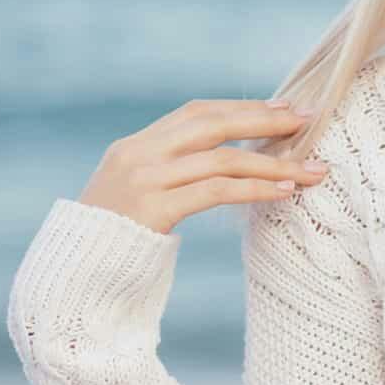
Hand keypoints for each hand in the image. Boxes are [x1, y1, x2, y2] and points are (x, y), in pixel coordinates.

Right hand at [76, 99, 329, 234]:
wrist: (72, 277)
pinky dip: (254, 188)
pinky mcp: (152, 210)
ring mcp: (143, 180)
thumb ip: (171, 173)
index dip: (241, 107)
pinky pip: (215, 192)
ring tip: (311, 169)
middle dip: (263, 120)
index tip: (282, 107)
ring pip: (221, 159)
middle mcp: (138, 155)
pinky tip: (283, 191)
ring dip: (273, 163)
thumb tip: (226, 161)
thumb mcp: (136, 194)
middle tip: (307, 120)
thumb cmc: (114, 242)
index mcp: (135, 145)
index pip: (196, 112)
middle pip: (211, 124)